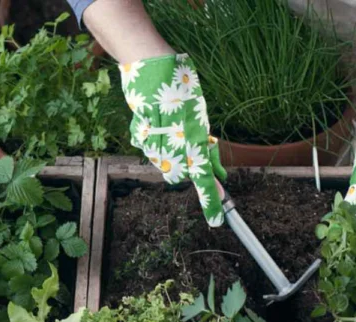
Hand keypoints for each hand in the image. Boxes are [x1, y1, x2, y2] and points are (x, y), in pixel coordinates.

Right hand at [120, 54, 226, 225]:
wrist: (152, 66)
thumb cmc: (181, 86)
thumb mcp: (199, 114)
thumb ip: (205, 144)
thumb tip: (216, 170)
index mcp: (194, 139)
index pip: (204, 179)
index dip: (211, 201)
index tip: (217, 221)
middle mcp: (173, 145)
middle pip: (178, 176)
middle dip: (185, 169)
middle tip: (193, 146)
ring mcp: (153, 142)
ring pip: (162, 164)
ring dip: (168, 153)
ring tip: (171, 127)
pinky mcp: (137, 135)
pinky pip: (146, 148)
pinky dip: (152, 141)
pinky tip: (155, 124)